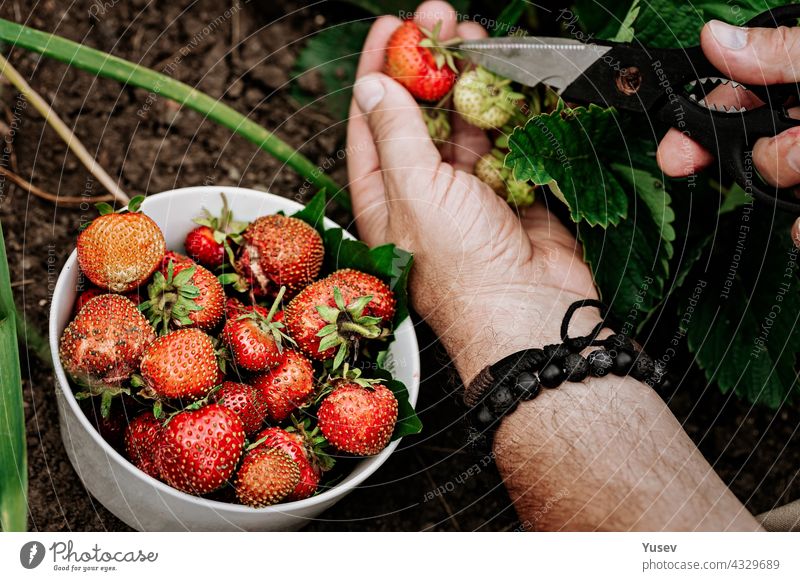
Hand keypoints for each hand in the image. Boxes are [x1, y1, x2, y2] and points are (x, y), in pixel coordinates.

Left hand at [347, 1, 598, 382]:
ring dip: (467, 81)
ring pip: (462, 124)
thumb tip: (372, 87)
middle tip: (440, 20)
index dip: (378, 71)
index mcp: (385, 197)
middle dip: (427, 65)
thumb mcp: (416, 191)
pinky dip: (504, 111)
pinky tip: (505, 81)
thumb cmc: (463, 268)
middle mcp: (422, 194)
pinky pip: (503, 141)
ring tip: (475, 38)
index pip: (370, 123)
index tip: (389, 28)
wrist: (528, 312)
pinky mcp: (509, 193)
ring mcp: (467, 193)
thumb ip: (396, 134)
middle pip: (417, 116)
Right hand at [656, 19, 799, 243]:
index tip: (675, 155)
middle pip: (745, 147)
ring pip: (771, 188)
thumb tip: (717, 37)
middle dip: (749, 155)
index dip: (697, 128)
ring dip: (785, 183)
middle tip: (757, 158)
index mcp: (796, 84)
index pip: (732, 102)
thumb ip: (781, 52)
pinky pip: (795, 228)